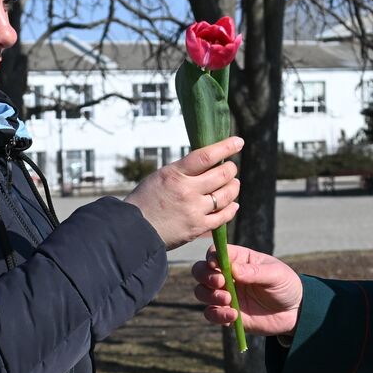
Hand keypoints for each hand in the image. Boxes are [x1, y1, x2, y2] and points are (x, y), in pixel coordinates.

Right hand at [124, 137, 241, 249]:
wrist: (133, 230)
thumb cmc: (145, 201)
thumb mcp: (160, 177)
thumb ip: (183, 171)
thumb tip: (208, 162)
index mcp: (175, 174)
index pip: (206, 156)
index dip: (226, 147)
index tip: (238, 141)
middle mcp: (187, 191)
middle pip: (222, 175)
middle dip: (231, 169)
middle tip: (231, 168)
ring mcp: (194, 210)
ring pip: (226, 195)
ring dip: (234, 187)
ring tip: (234, 184)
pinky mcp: (198, 227)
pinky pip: (223, 216)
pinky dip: (231, 209)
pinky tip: (233, 204)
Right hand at [190, 244, 301, 335]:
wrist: (294, 313)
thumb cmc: (286, 286)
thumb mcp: (276, 275)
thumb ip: (255, 272)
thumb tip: (233, 269)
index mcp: (239, 259)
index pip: (215, 252)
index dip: (211, 257)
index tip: (217, 265)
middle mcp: (227, 275)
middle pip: (201, 270)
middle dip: (205, 276)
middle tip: (222, 283)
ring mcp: (226, 294)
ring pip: (201, 292)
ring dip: (209, 295)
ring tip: (228, 300)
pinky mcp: (227, 313)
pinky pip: (210, 313)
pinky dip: (217, 314)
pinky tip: (233, 316)